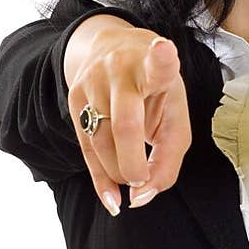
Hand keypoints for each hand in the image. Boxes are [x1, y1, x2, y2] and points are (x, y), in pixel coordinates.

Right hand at [63, 15, 191, 214]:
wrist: (114, 51)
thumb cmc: (155, 93)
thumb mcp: (174, 118)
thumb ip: (167, 161)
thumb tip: (141, 198)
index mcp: (154, 67)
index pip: (158, 63)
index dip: (162, 59)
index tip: (164, 49)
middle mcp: (122, 69)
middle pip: (125, 125)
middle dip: (134, 165)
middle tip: (142, 183)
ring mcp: (93, 80)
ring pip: (102, 141)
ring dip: (119, 172)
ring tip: (133, 177)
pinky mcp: (74, 96)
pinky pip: (85, 147)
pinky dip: (101, 179)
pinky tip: (112, 198)